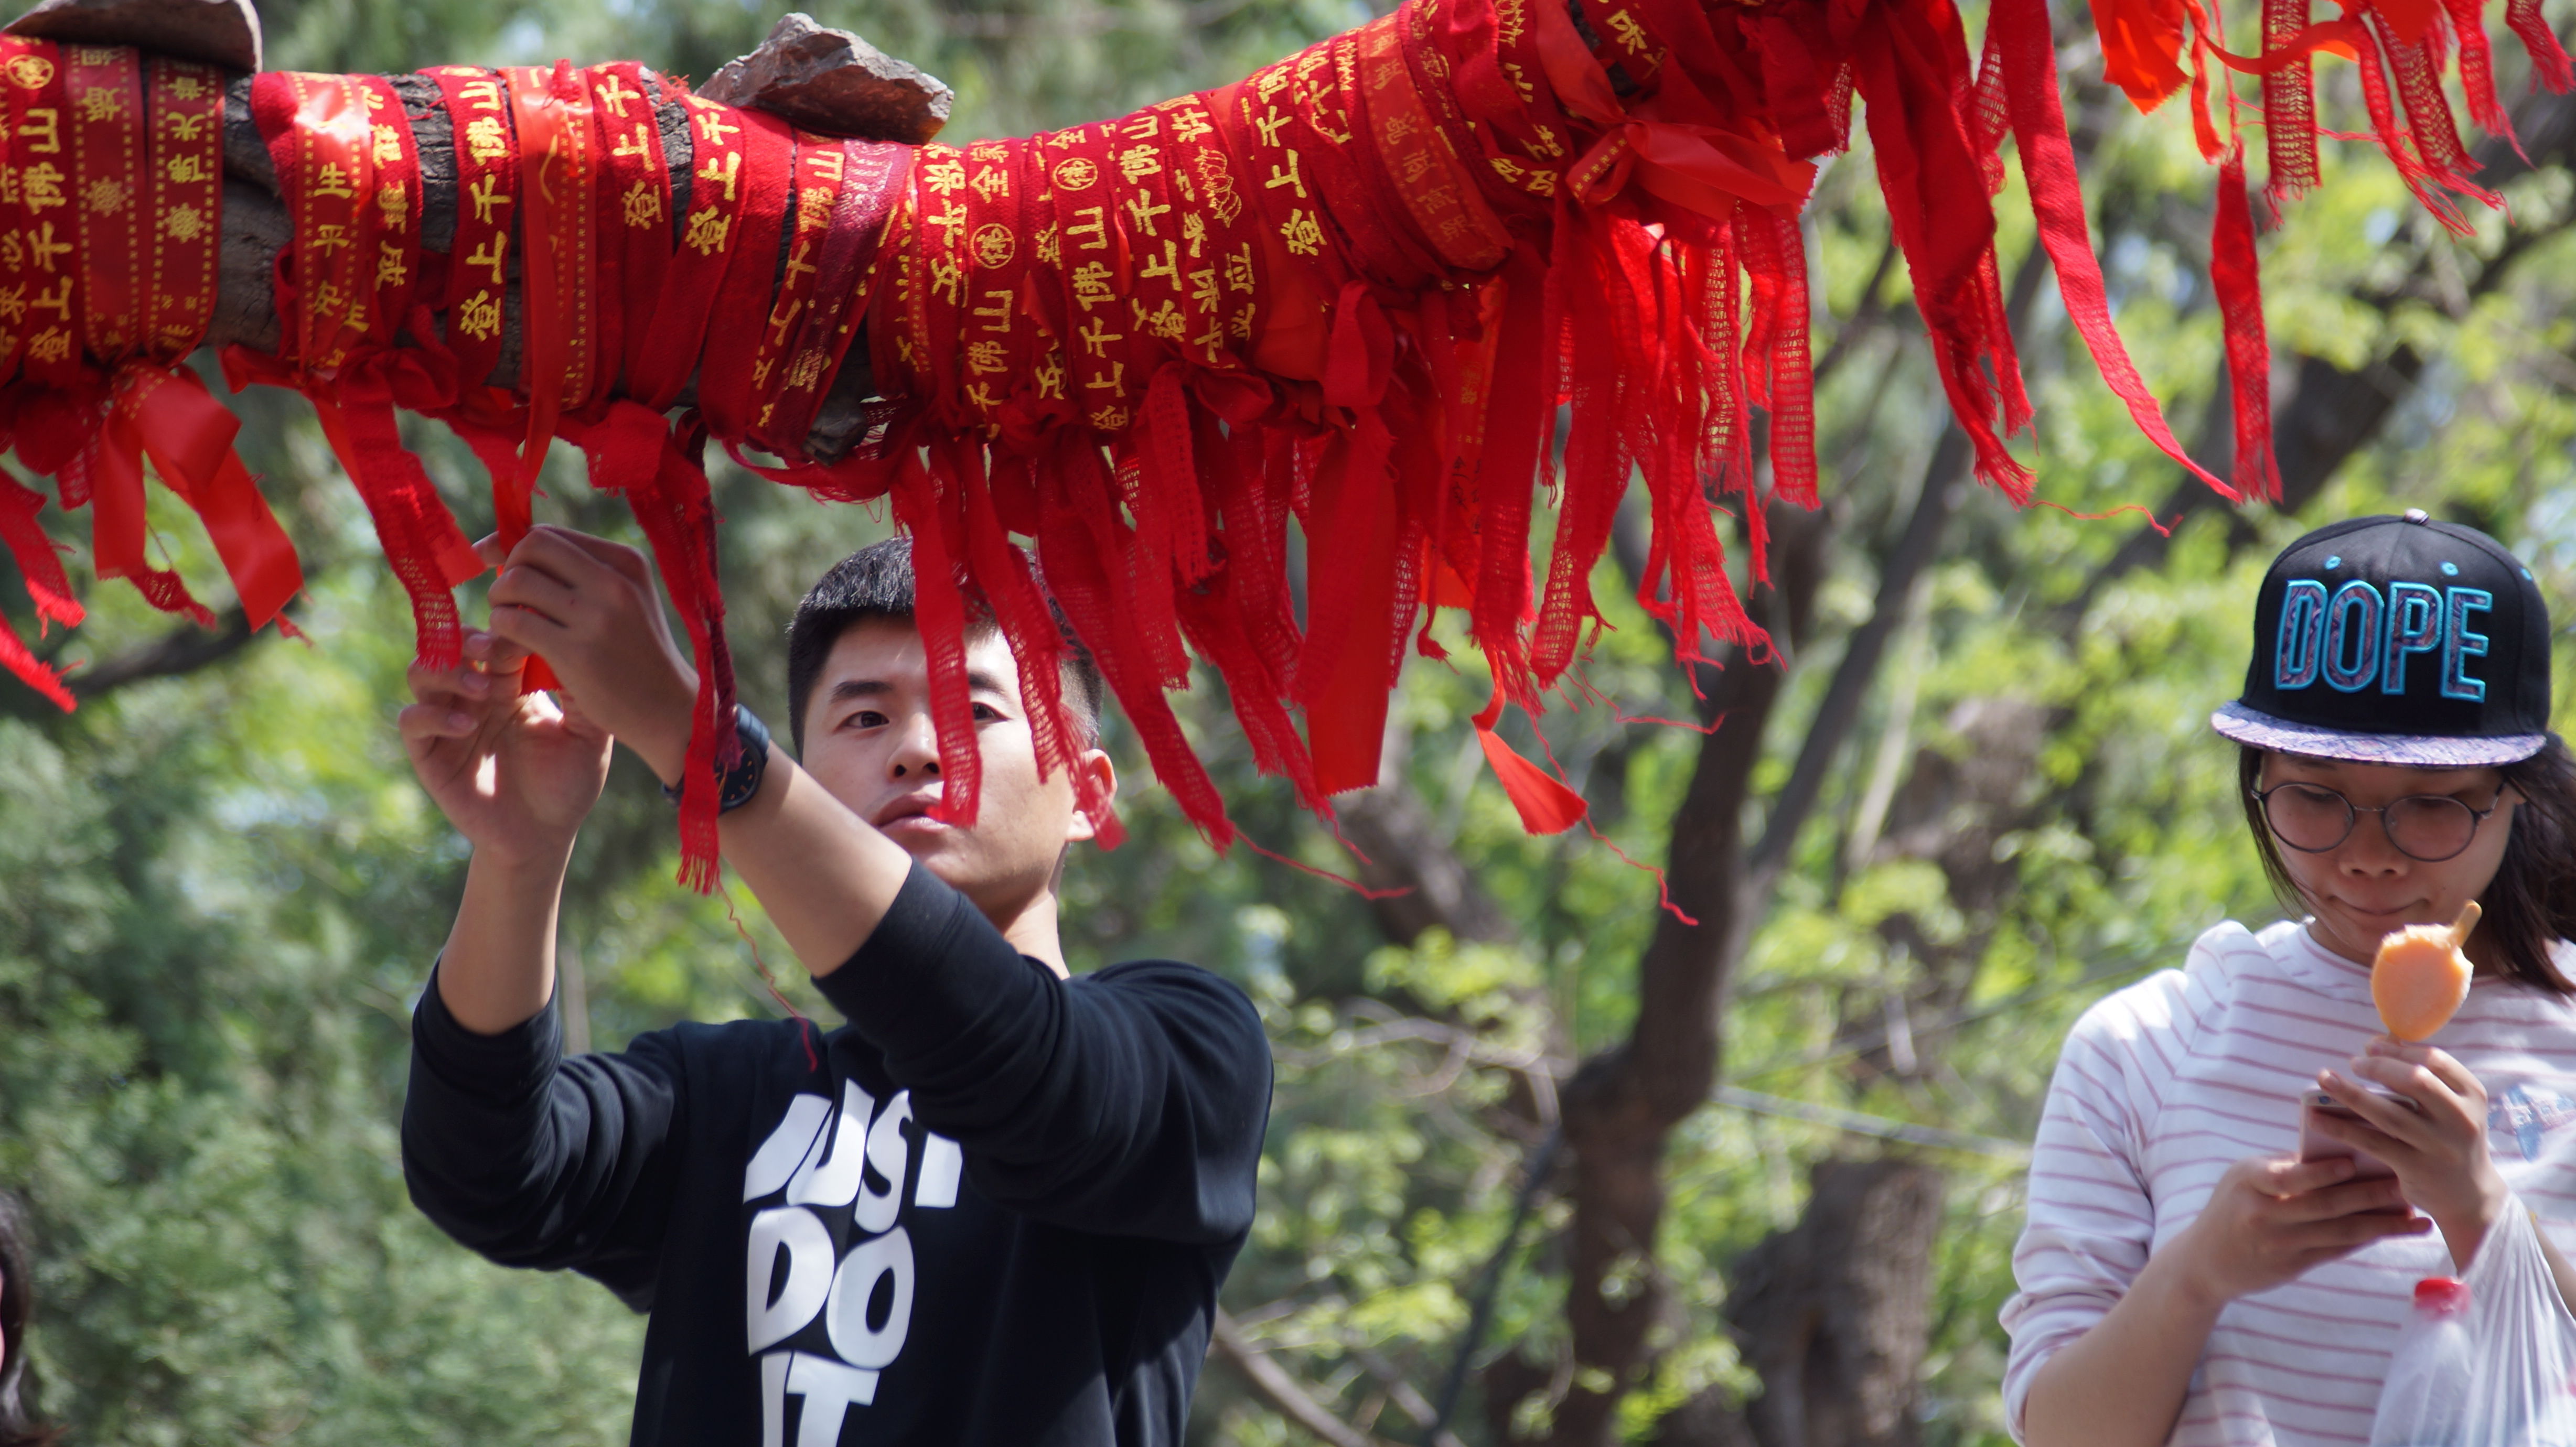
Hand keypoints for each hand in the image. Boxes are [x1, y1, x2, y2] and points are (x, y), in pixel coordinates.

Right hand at [398, 630, 613, 864]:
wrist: (544, 837)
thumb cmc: (569, 785)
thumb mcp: (588, 737)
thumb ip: (583, 695)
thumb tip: (579, 645)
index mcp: (512, 685)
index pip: (498, 641)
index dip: (506, 631)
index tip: (525, 632)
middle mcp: (475, 696)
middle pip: (454, 645)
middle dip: (470, 640)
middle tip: (492, 648)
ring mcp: (448, 722)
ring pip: (423, 672)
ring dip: (448, 671)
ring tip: (482, 689)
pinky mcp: (429, 754)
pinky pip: (413, 720)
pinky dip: (434, 715)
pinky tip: (467, 726)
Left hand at [482, 527, 698, 781]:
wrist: (669, 707)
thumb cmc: (638, 652)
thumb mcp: (627, 600)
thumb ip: (584, 574)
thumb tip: (512, 548)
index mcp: (626, 562)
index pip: (550, 534)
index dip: (513, 546)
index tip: (498, 564)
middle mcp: (613, 581)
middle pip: (531, 548)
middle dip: (505, 568)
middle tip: (507, 598)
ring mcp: (596, 616)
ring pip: (517, 582)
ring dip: (499, 600)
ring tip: (508, 621)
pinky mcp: (577, 652)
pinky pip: (514, 623)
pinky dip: (501, 629)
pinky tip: (513, 643)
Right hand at [2168, 1155, 2429, 1306]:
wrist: (2204, 1261)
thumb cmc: (2233, 1206)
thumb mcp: (2244, 1179)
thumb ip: (2285, 1167)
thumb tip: (2341, 1150)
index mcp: (2249, 1181)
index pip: (2287, 1175)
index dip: (2321, 1172)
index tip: (2354, 1162)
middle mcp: (2262, 1213)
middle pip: (2325, 1204)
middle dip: (2370, 1195)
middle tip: (2406, 1185)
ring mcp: (2279, 1243)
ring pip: (2339, 1231)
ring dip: (2381, 1223)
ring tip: (2415, 1215)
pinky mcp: (2292, 1266)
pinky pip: (2338, 1249)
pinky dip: (2368, 1239)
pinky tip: (2393, 1231)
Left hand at [2316, 1039, 2509, 1268]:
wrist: (2469, 1195)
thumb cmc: (2450, 1139)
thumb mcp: (2452, 1107)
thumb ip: (2426, 1077)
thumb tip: (2383, 1040)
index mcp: (2472, 1096)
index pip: (2436, 1060)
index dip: (2400, 1050)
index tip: (2372, 1045)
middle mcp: (2460, 1120)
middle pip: (2416, 1081)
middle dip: (2379, 1066)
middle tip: (2353, 1062)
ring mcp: (2438, 1146)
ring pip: (2389, 1113)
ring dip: (2351, 1093)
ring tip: (2323, 1078)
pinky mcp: (2416, 1168)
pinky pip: (2373, 1143)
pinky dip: (2342, 1129)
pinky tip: (2317, 1119)